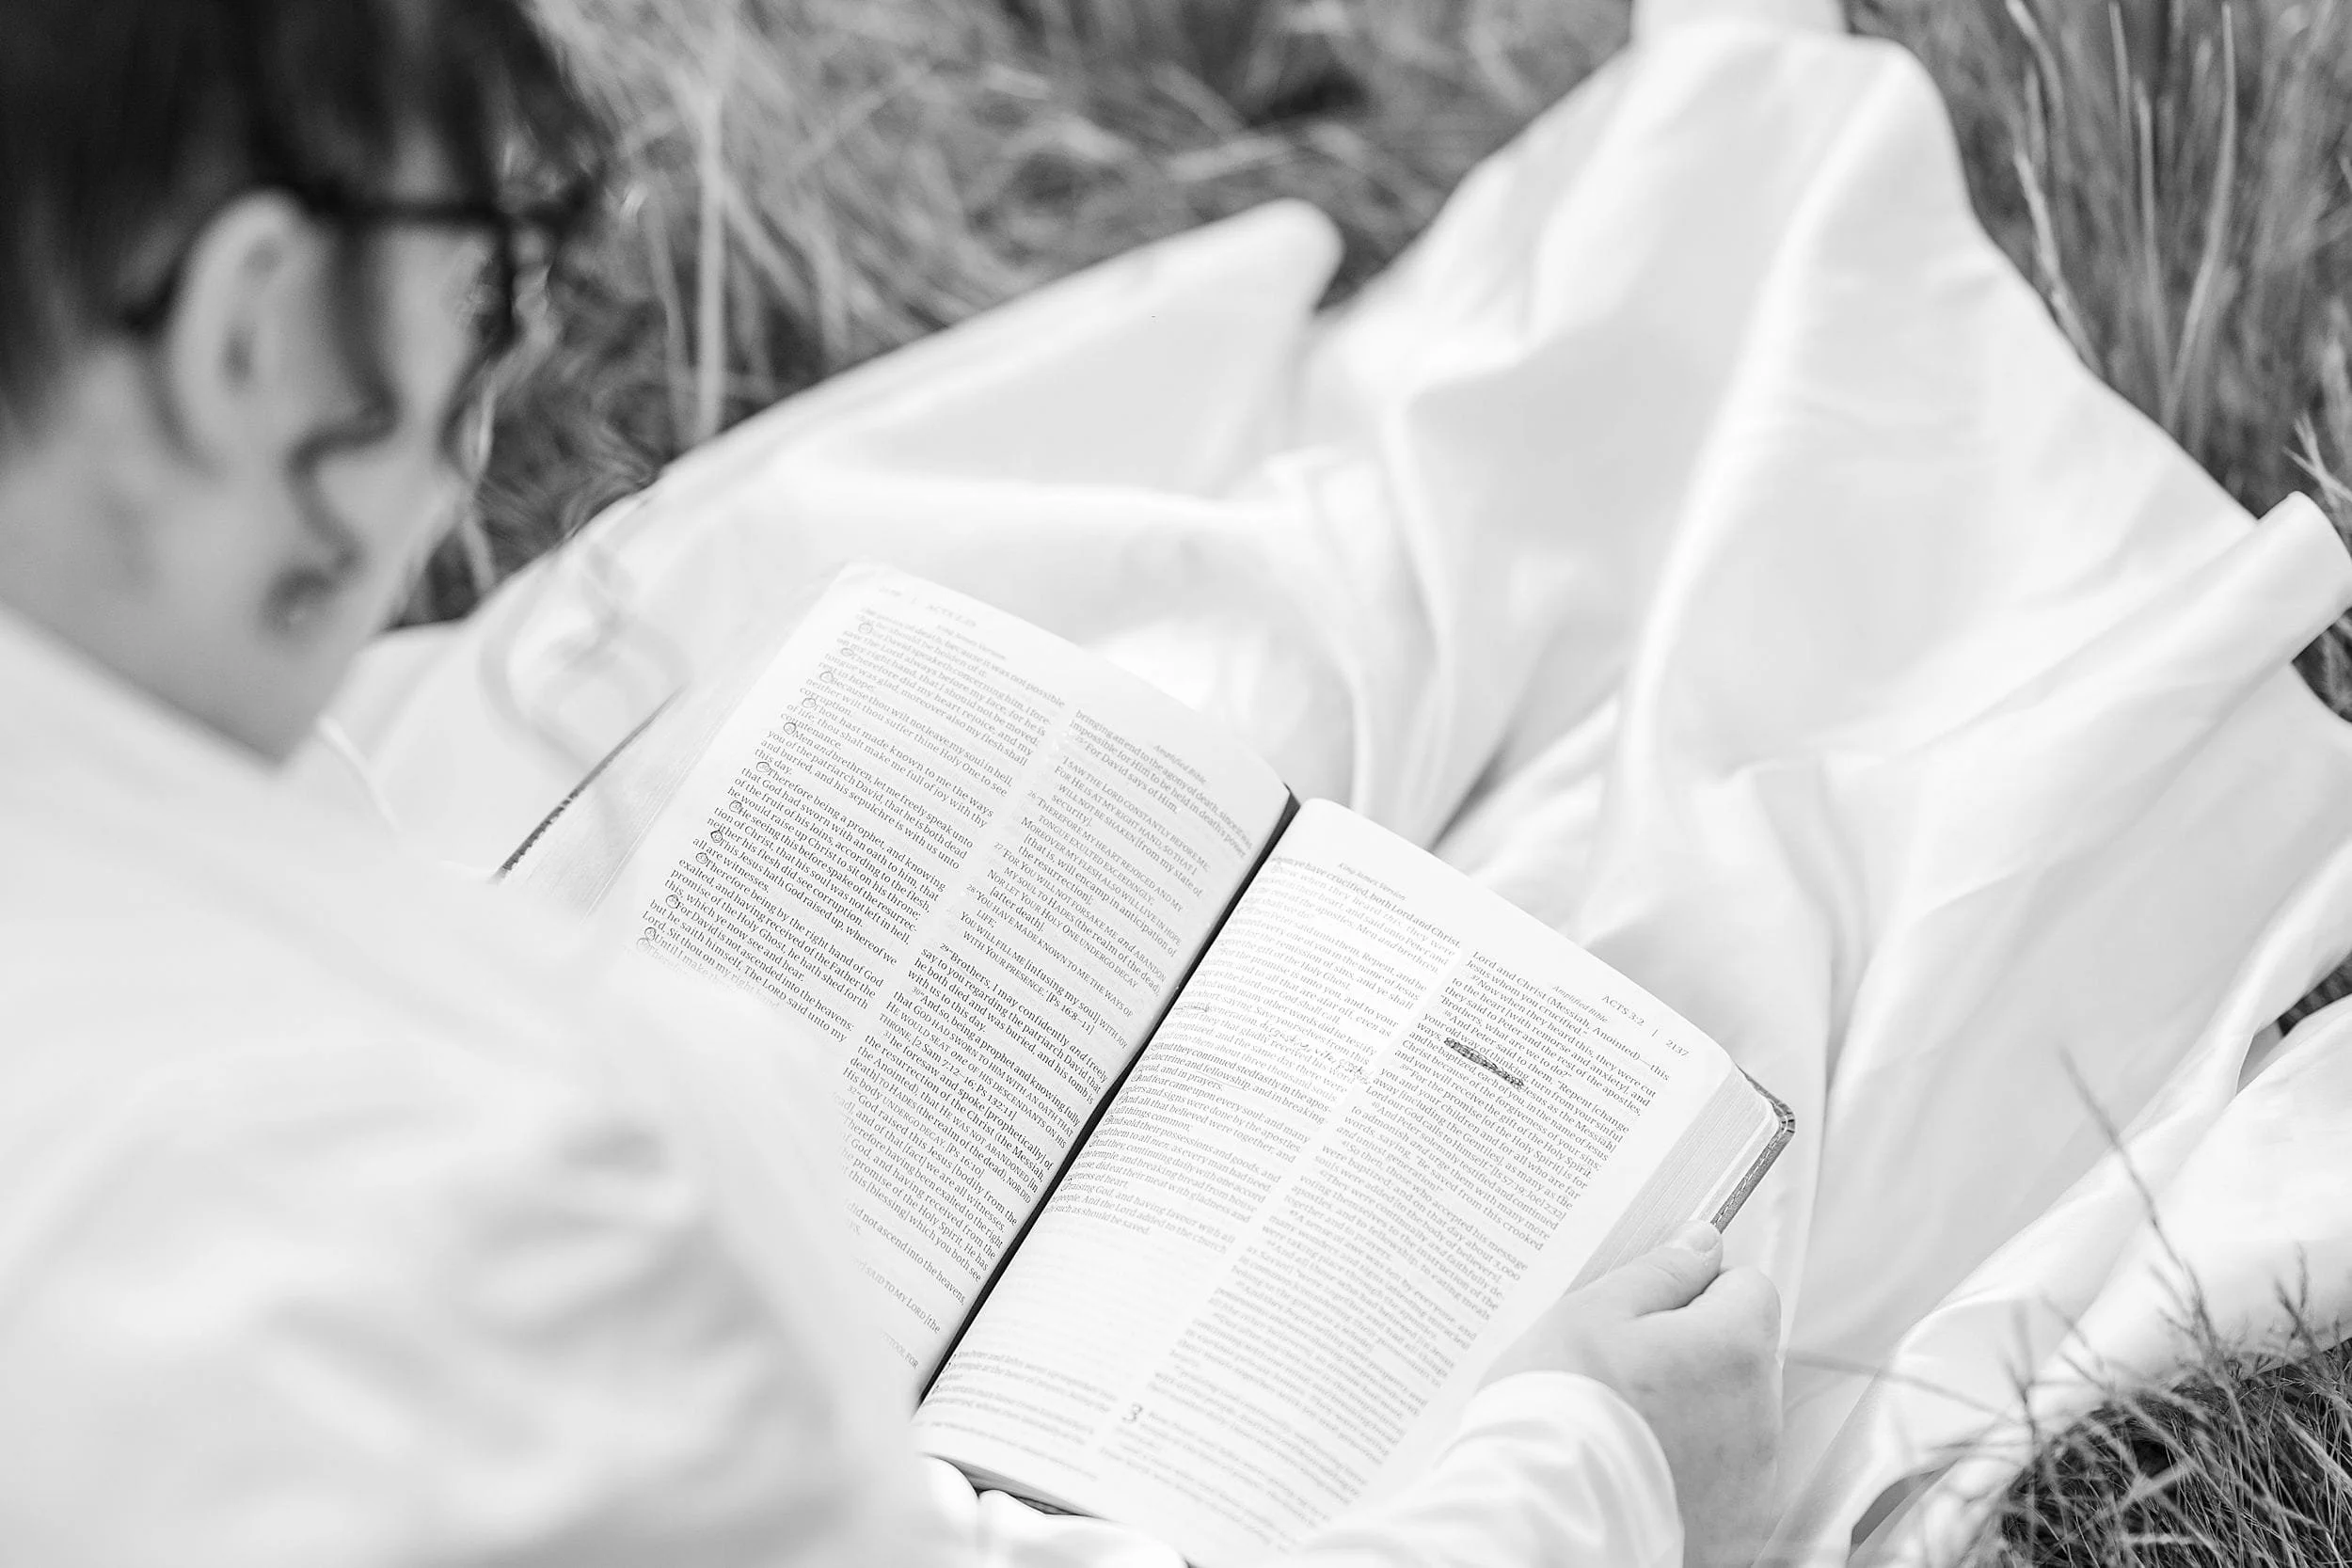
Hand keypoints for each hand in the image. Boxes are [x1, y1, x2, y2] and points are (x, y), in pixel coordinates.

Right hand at [1483, 1224, 1781, 1567]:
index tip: (1653, 1305)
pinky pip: (1720, 1484)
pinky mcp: (1734, 1531)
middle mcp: (1760, 1416)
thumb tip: (1700, 1243)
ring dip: (1690, 1415)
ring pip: (1731, 1423)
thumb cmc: (1562, 1415)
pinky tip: (1633, 1472)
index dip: (1699, 1288)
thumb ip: (1658, 1273)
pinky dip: (1686, 1473)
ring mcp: (1752, 1482)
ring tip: (1619, 1427)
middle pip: (1742, 1358)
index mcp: (1734, 1348)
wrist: (1551, 1528)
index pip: (1750, 1288)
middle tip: (1621, 1368)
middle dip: (1692, 1354)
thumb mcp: (1593, 1314)